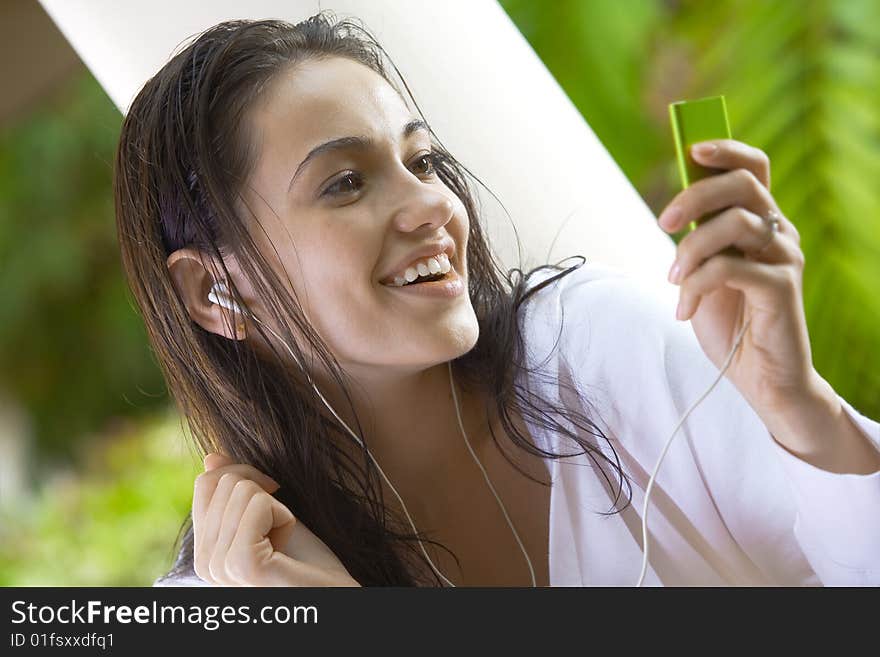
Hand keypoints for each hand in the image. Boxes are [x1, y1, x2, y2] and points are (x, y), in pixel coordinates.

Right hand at [192, 452, 359, 585]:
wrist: (335, 598)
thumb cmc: (309, 565)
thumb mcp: (270, 518)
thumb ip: (239, 492)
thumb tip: (211, 457)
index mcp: (204, 553)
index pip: (206, 484)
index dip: (247, 478)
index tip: (272, 506)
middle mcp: (204, 564)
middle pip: (224, 481)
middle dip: (264, 495)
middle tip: (280, 533)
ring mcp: (220, 567)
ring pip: (242, 489)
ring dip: (277, 509)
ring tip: (284, 544)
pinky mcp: (242, 564)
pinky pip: (258, 504)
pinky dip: (284, 516)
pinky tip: (287, 546)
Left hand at [657, 139, 820, 416]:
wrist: (758, 377)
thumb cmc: (729, 323)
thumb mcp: (703, 273)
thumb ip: (697, 240)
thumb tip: (675, 211)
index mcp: (760, 222)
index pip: (754, 167)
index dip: (726, 150)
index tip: (691, 149)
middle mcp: (779, 232)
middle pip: (742, 184)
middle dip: (693, 197)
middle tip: (662, 224)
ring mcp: (784, 257)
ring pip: (734, 223)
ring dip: (690, 250)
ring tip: (672, 281)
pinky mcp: (782, 287)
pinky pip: (731, 267)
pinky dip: (695, 286)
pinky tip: (684, 310)